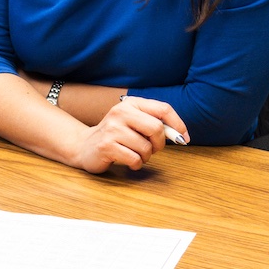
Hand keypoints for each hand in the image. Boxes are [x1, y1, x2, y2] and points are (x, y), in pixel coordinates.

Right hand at [68, 96, 189, 172]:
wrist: (85, 146)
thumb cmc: (116, 136)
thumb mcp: (134, 123)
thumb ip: (155, 124)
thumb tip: (180, 135)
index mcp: (131, 104)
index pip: (163, 109)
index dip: (178, 124)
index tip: (184, 138)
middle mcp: (121, 112)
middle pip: (156, 128)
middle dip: (160, 144)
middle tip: (153, 150)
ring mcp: (112, 129)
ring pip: (146, 147)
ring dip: (146, 157)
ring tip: (136, 155)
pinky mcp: (106, 146)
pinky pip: (135, 159)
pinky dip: (136, 164)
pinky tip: (128, 161)